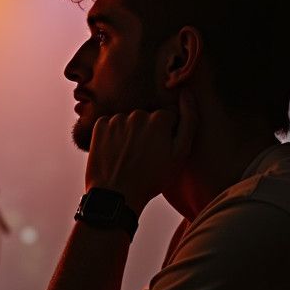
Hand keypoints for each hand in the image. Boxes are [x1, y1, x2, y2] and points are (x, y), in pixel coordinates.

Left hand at [84, 95, 195, 209]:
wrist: (116, 196)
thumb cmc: (152, 179)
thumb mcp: (180, 154)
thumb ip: (189, 121)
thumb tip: (187, 94)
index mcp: (159, 119)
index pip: (167, 118)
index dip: (166, 135)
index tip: (161, 152)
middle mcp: (137, 114)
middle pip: (147, 118)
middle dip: (148, 132)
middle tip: (144, 157)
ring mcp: (116, 119)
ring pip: (128, 121)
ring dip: (130, 133)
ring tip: (129, 156)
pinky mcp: (99, 125)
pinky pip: (111, 124)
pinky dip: (113, 135)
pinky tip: (116, 152)